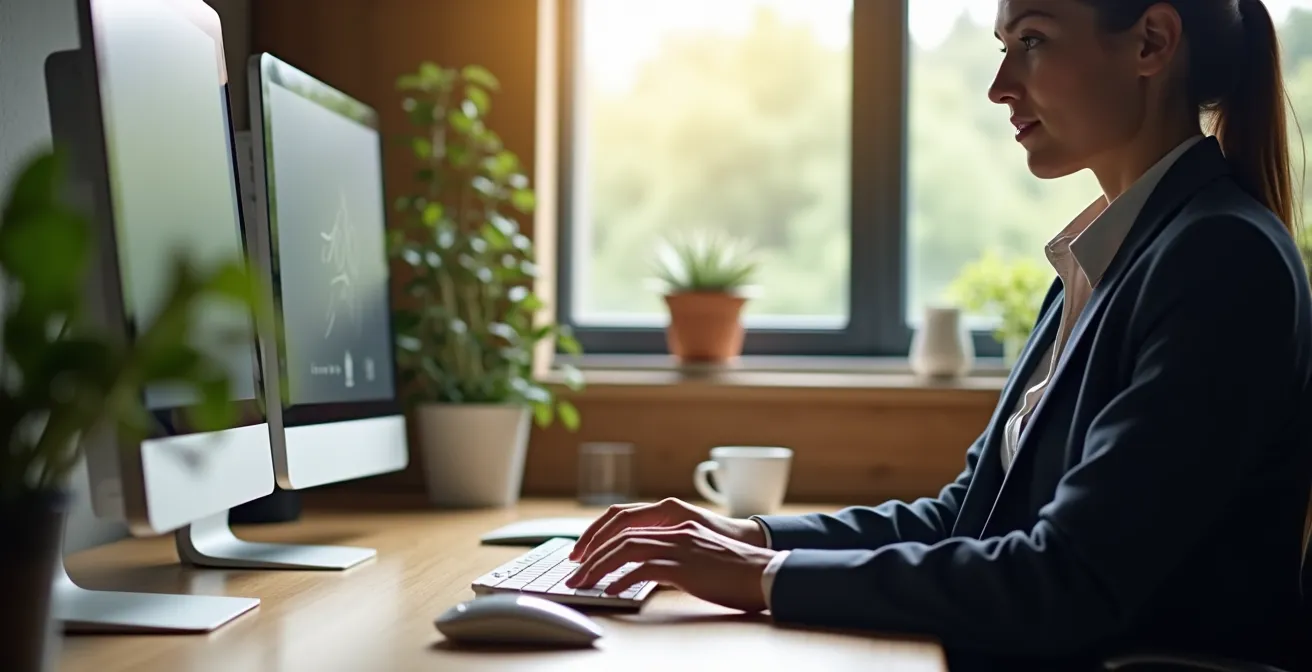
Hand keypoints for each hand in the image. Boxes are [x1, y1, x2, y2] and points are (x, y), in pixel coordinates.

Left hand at [565, 520, 776, 612]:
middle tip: (574, 574)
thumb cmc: (734, 570)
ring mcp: (679, 546)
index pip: (626, 522)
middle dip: (591, 554)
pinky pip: (644, 569)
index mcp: (676, 522)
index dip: (599, 536)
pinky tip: (611, 591)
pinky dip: (622, 580)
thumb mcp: (698, 554)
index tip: (582, 555)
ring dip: (599, 567)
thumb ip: (672, 554)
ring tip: (583, 584)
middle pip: (620, 535)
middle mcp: (674, 529)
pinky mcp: (685, 566)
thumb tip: (644, 570)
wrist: (764, 573)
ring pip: (626, 549)